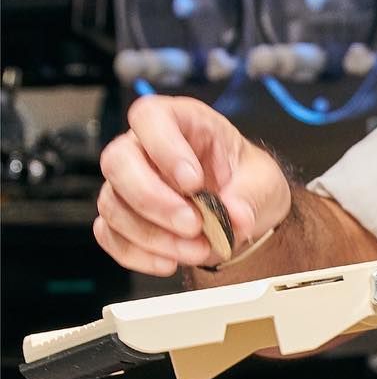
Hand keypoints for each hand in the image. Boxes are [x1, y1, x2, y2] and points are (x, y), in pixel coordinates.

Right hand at [95, 95, 291, 275]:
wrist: (243, 215)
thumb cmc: (247, 182)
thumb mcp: (264, 182)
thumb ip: (251, 196)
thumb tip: (235, 217)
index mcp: (182, 123)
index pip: (150, 117)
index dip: (164, 147)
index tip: (193, 182)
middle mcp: (145, 148)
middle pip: (117, 161)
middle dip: (153, 200)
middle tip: (193, 224)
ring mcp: (128, 184)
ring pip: (112, 204)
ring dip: (153, 235)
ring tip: (197, 248)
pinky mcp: (123, 218)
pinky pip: (110, 235)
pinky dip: (137, 254)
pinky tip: (169, 261)